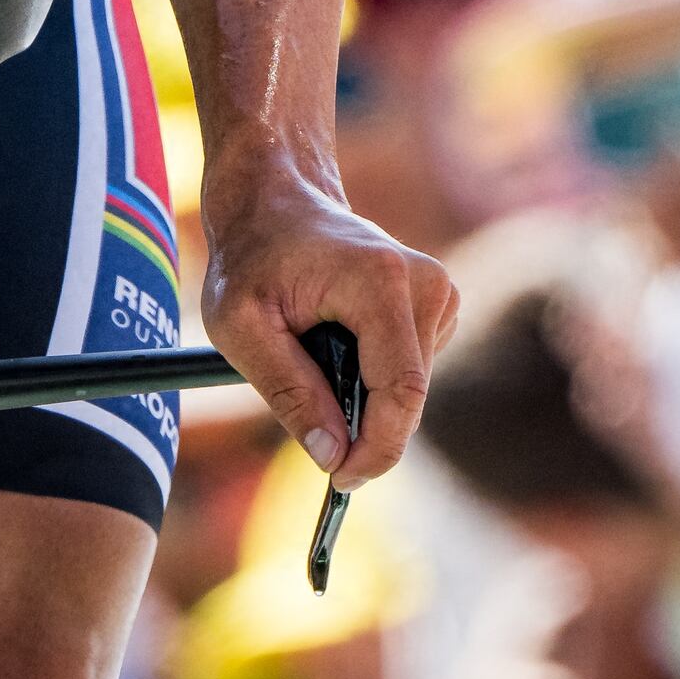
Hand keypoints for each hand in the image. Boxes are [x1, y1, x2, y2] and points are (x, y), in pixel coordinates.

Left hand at [196, 172, 453, 483]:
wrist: (276, 198)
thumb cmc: (251, 257)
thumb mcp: (241, 327)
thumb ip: (287, 392)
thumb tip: (333, 456)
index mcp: (382, 282)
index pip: (401, 391)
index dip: (376, 448)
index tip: (341, 480)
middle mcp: (426, 283)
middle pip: (410, 395)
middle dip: (365, 428)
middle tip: (314, 434)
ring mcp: (438, 291)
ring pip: (411, 387)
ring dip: (364, 396)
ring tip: (310, 356)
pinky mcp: (437, 303)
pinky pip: (409, 369)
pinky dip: (373, 376)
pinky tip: (335, 343)